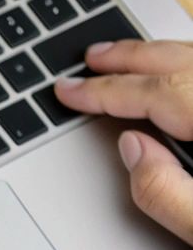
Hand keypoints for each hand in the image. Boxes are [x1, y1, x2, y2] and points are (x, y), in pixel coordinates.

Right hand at [54, 39, 192, 244]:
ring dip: (161, 56)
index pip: (157, 93)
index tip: (69, 91)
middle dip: (130, 59)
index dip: (105, 91)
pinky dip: (187, 67)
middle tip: (91, 58)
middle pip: (181, 64)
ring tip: (129, 58)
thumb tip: (133, 150)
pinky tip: (178, 71)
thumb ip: (166, 193)